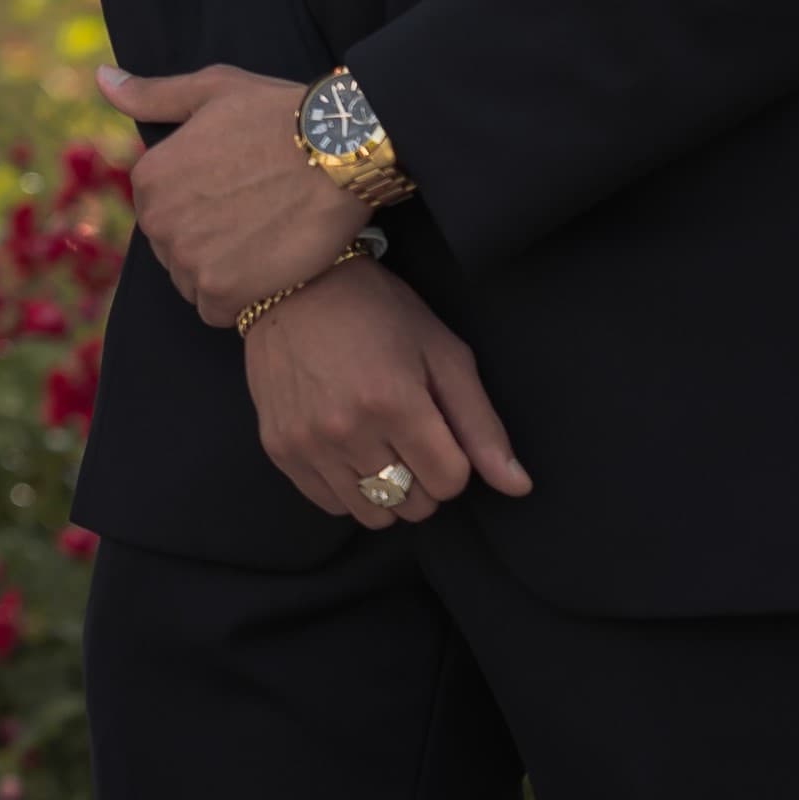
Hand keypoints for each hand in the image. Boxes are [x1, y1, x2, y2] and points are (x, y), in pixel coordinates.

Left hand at [104, 63, 357, 322]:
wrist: (342, 152)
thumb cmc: (280, 116)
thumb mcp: (212, 90)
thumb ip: (152, 95)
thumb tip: (102, 79)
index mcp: (149, 177)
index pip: (161, 208)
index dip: (201, 204)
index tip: (237, 192)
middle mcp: (158, 221)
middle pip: (174, 247)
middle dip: (208, 239)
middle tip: (257, 216)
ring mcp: (188, 259)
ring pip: (191, 280)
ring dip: (222, 272)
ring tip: (266, 241)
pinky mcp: (223, 291)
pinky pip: (215, 310)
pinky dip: (240, 299)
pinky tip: (269, 272)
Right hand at [240, 265, 531, 527]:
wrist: (292, 286)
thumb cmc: (378, 313)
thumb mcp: (444, 355)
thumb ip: (481, 426)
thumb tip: (519, 486)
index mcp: (395, 403)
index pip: (450, 482)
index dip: (457, 462)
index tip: (441, 432)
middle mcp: (346, 430)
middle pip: (414, 504)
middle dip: (425, 479)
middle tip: (411, 438)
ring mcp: (307, 442)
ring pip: (373, 513)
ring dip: (388, 491)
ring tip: (381, 448)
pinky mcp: (279, 448)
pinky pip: (330, 504)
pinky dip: (349, 490)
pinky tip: (349, 452)